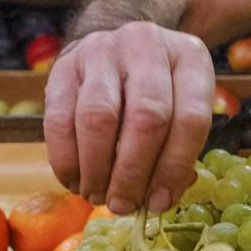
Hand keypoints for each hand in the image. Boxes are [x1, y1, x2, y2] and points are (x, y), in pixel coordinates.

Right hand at [44, 22, 216, 213]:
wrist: (117, 45)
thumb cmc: (158, 87)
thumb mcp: (181, 105)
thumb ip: (178, 149)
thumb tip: (160, 198)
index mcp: (190, 58)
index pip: (191, 118)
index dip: (174, 166)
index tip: (160, 201)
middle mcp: (148, 46)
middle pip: (146, 117)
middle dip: (133, 172)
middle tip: (124, 204)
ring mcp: (103, 51)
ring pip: (98, 117)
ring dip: (97, 169)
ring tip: (98, 195)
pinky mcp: (64, 65)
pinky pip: (60, 119)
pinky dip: (66, 159)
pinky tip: (74, 180)